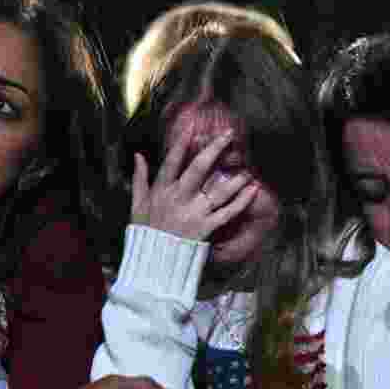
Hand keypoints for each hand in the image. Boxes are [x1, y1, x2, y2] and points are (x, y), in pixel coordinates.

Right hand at [131, 123, 256, 240]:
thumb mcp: (137, 203)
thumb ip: (140, 178)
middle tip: (228, 135)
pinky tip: (252, 190)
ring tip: (248, 166)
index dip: (182, 143)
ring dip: (235, 177)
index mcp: (162, 190)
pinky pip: (227, 212)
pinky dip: (241, 201)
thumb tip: (138, 155)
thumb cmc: (146, 231)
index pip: (172, 161)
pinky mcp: (206, 228)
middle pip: (199, 168)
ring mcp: (194, 213)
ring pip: (218, 190)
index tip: (192, 127)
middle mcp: (179, 198)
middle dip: (214, 149)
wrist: (154, 261)